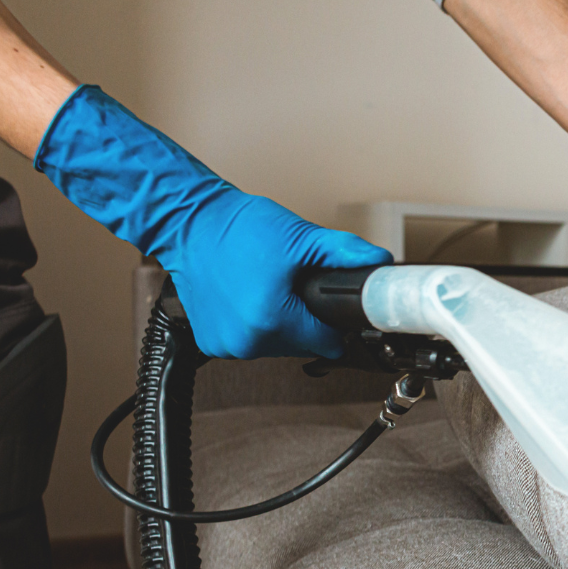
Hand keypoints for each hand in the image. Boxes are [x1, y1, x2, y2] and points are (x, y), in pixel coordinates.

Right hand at [35, 86, 390, 357]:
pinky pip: (250, 342)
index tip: (333, 309)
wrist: (187, 222)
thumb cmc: (235, 228)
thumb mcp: (299, 237)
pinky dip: (255, 325)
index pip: (327, 343)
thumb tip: (380, 262)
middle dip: (305, 319)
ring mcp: (226, 345)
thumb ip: (345, 253)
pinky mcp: (211, 343)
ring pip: (276, 346)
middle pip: (302, 344)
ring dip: (280, 324)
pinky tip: (249, 298)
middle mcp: (246, 341)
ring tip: (269, 288)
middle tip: (293, 286)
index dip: (335, 323)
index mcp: (271, 320)